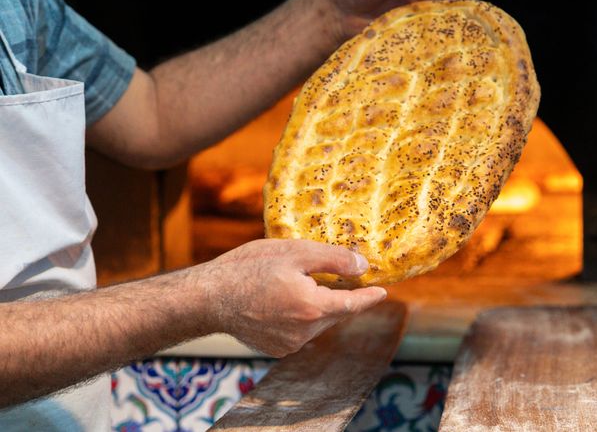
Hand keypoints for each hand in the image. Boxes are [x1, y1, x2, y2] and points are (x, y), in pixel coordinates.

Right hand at [200, 239, 386, 356]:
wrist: (208, 298)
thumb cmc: (249, 268)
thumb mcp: (295, 252)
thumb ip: (333, 259)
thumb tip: (363, 265)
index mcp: (313, 307)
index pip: (353, 304)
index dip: (370, 297)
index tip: (383, 292)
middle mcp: (305, 332)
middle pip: (335, 312)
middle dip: (339, 296)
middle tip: (338, 276)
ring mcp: (290, 344)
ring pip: (317, 322)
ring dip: (317, 306)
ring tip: (300, 284)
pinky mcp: (277, 349)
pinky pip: (300, 332)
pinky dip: (300, 316)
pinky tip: (282, 300)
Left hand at [320, 0, 465, 44]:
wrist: (334, 12)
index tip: (454, 4)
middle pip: (450, 7)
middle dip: (455, 16)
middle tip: (453, 28)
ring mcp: (414, 20)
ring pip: (439, 27)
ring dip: (443, 34)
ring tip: (443, 43)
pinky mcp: (405, 38)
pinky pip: (423, 43)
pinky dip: (428, 47)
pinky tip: (427, 53)